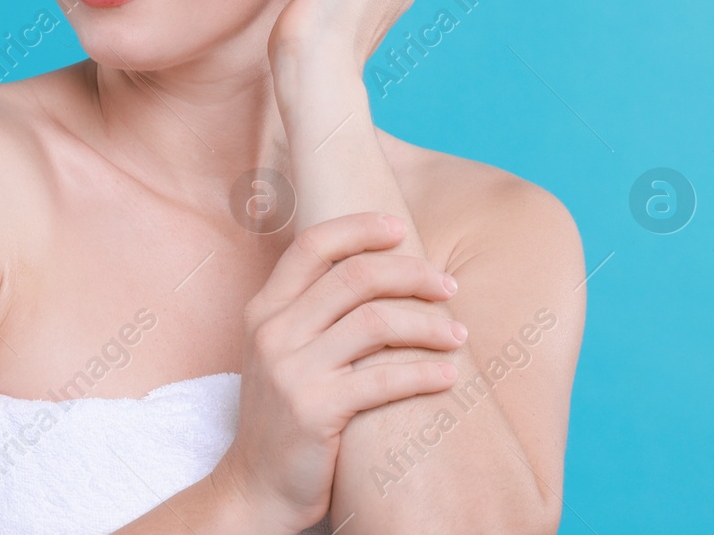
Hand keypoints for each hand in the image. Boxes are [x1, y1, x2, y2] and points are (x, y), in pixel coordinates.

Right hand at [211, 211, 464, 531]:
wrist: (255, 488)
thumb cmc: (283, 417)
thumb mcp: (281, 353)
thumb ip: (312, 313)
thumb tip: (375, 272)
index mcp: (264, 309)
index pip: (312, 245)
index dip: (358, 228)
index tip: (399, 227)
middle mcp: (272, 332)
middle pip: (354, 277)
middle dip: (411, 274)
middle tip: (449, 287)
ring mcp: (290, 371)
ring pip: (374, 322)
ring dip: (428, 323)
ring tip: (459, 334)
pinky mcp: (313, 412)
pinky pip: (382, 380)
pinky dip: (424, 372)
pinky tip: (449, 374)